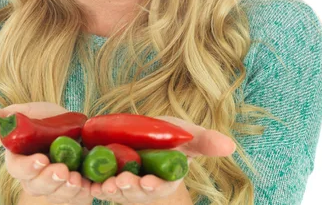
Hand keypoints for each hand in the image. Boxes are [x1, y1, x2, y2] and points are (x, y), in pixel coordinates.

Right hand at [0, 102, 92, 203]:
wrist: (83, 127)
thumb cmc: (51, 120)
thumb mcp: (28, 112)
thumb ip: (1, 118)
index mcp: (21, 159)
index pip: (17, 168)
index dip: (28, 166)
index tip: (42, 159)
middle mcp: (34, 177)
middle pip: (35, 186)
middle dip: (48, 179)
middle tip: (63, 170)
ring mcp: (54, 186)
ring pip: (55, 194)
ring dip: (65, 188)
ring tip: (76, 177)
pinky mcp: (73, 192)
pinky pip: (75, 198)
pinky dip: (81, 193)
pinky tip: (87, 185)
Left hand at [89, 115, 236, 203]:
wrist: (137, 130)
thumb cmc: (167, 134)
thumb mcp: (185, 134)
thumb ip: (205, 141)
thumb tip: (230, 146)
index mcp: (166, 178)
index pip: (163, 186)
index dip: (157, 186)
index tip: (150, 183)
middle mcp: (145, 185)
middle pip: (138, 192)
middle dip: (132, 189)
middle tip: (125, 181)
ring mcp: (124, 184)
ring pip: (118, 191)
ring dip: (113, 189)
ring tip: (108, 183)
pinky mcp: (105, 177)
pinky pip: (99, 184)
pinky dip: (95, 185)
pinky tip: (91, 183)